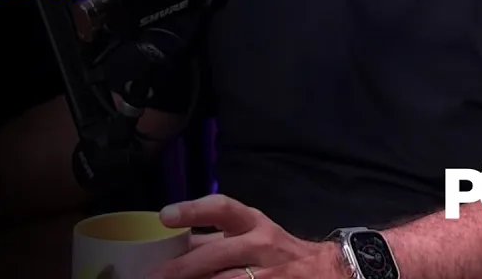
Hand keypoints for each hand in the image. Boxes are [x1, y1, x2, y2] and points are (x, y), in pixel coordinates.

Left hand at [145, 195, 333, 278]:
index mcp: (253, 223)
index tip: (165, 216)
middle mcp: (261, 246)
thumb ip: (214, 239)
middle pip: (215, 256)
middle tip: (152, 275)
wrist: (328, 271)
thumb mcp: (252, 234)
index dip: (193, 210)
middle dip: (180, 268)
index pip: (222, 209)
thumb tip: (170, 244)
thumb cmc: (277, 251)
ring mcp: (269, 275)